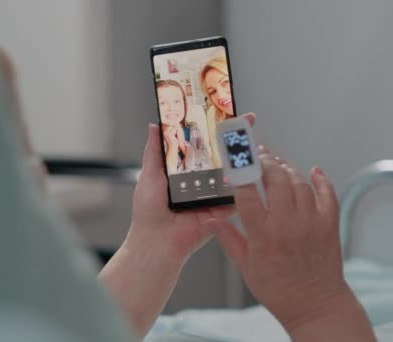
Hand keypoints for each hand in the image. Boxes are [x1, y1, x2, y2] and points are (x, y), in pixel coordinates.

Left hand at [129, 113, 254, 260]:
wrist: (157, 241)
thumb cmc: (148, 212)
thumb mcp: (149, 174)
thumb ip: (155, 150)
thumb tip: (153, 125)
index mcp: (183, 171)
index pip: (201, 145)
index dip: (211, 130)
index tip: (223, 113)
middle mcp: (199, 181)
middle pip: (220, 156)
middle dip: (233, 139)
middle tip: (244, 121)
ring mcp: (212, 194)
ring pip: (232, 172)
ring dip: (242, 157)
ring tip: (249, 140)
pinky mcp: (222, 210)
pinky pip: (237, 195)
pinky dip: (245, 183)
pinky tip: (251, 168)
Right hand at [209, 146, 374, 340]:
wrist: (314, 305)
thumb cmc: (278, 289)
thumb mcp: (245, 266)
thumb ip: (229, 239)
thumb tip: (212, 221)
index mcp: (263, 235)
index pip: (246, 194)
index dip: (238, 174)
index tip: (234, 162)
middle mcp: (287, 225)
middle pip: (275, 179)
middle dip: (265, 162)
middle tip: (258, 154)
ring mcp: (310, 223)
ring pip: (299, 183)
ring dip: (287, 169)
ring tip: (277, 165)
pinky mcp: (328, 225)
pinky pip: (327, 194)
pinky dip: (321, 180)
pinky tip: (313, 172)